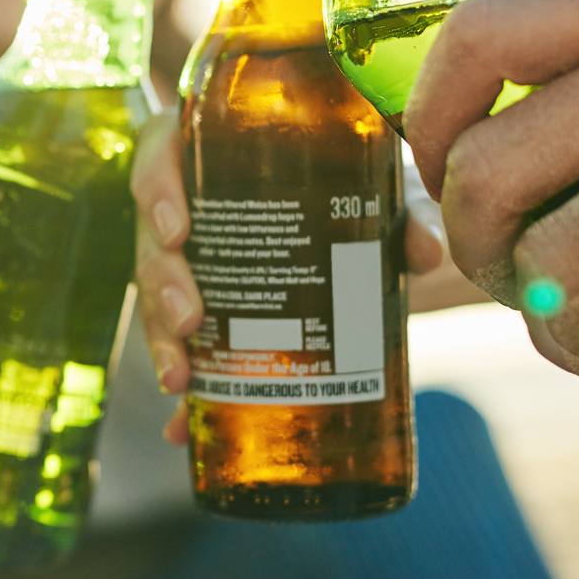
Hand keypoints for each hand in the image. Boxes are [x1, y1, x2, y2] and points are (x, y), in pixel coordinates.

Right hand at [127, 111, 448, 444]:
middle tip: (188, 319)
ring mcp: (193, 258)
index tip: (178, 230)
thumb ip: (404, 209)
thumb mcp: (377, 181)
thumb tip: (424, 254)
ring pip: (158, 292)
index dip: (157, 188)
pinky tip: (180, 427)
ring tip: (179, 380)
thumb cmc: (352, 176)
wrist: (354, 200)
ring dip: (160, 338)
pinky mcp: (204, 307)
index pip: (161, 151)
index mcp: (213, 150)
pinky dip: (182, 388)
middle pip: (154, 235)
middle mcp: (192, 202)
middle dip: (162, 282)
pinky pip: (181, 344)